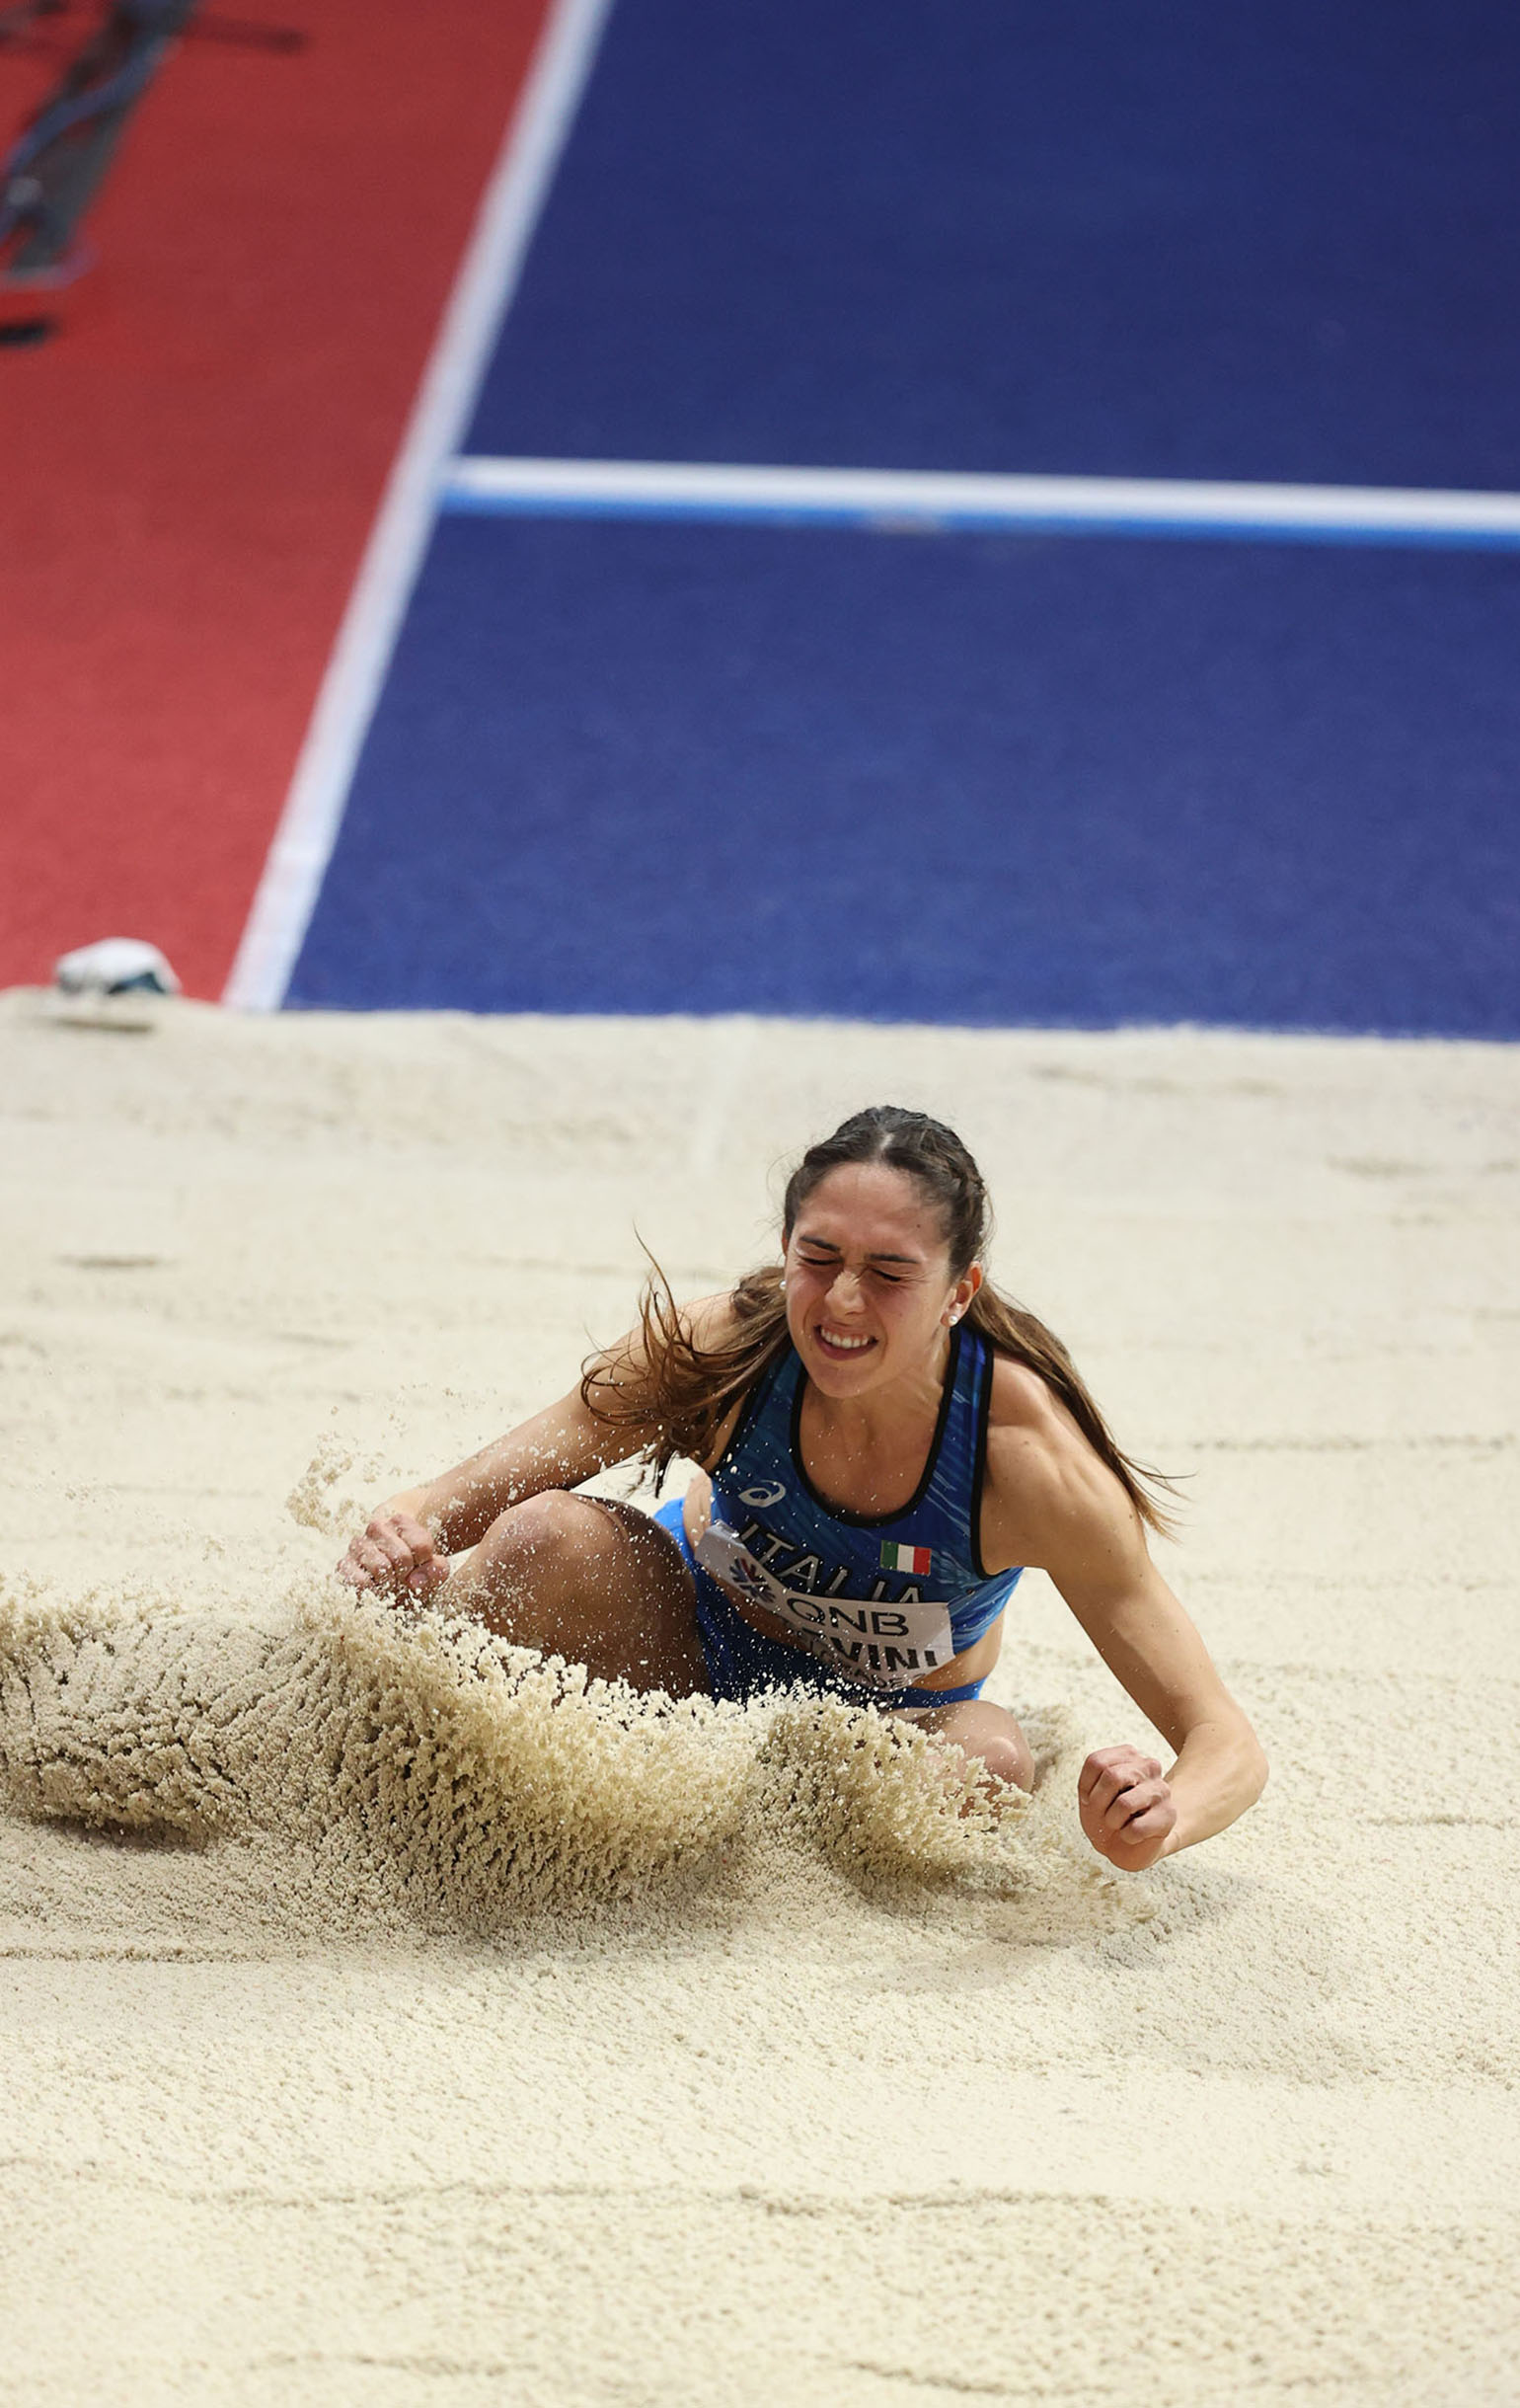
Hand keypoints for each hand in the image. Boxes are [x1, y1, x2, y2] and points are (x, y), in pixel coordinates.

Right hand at [337, 1510, 449, 1600]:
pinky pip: (359, 1582)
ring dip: (390, 1583)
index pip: (421, 1546)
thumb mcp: (432, 1564)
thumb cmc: (414, 1563)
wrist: (389, 1564)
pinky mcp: (344, 1564)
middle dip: (407, 1573)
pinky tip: (377, 1587)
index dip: (425, 1562)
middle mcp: (376, 1527)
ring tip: (391, 1581)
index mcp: (400, 1520)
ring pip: (381, 1569)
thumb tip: (415, 1582)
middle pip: (402, 1558)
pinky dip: (372, 1591)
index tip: (420, 1562)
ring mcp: (357, 1544)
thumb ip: (437, 1570)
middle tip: (404, 1575)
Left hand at [1078, 1744, 1176, 1870]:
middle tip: (1104, 1814)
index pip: (1096, 1762)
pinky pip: (1136, 1828)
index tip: (1090, 1800)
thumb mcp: (1089, 1795)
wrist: (1128, 1846)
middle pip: (1111, 1777)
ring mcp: (1161, 1789)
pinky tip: (1134, 1833)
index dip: (1085, 1786)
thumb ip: (1093, 1779)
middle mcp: (1149, 1766)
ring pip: (1124, 1804)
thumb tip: (1108, 1781)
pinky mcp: (1168, 1814)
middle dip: (1098, 1803)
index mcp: (1128, 1755)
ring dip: (1113, 1821)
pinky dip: (1127, 1836)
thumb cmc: (1108, 1815)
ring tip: (1120, 1823)